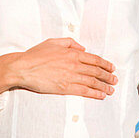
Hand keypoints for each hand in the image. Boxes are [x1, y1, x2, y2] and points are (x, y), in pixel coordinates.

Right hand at [0, 39, 115, 100]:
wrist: (23, 67)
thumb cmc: (36, 54)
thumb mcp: (54, 42)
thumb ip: (70, 42)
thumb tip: (82, 48)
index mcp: (72, 53)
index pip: (94, 59)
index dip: (105, 64)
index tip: (112, 68)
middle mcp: (74, 64)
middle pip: (96, 71)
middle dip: (108, 76)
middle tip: (115, 80)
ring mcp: (70, 77)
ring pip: (92, 82)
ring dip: (104, 86)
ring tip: (111, 90)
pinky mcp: (65, 88)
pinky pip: (84, 91)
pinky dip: (95, 93)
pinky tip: (101, 96)